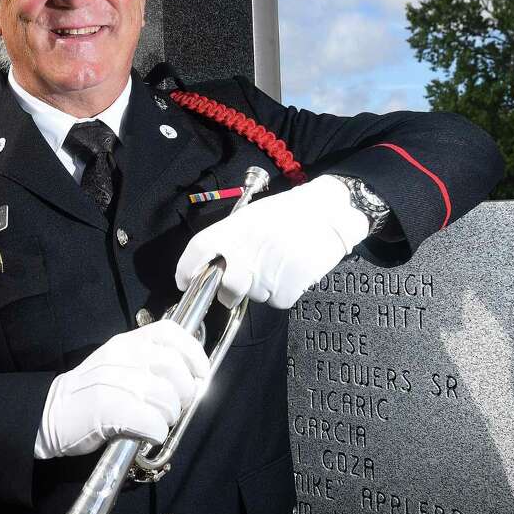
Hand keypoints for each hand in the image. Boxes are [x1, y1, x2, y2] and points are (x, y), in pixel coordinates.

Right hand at [34, 319, 209, 458]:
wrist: (49, 413)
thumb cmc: (89, 393)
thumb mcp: (118, 365)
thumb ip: (149, 365)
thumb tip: (191, 381)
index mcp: (127, 342)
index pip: (170, 333)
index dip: (194, 354)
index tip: (201, 374)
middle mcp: (122, 355)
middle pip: (174, 369)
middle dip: (185, 394)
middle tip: (176, 409)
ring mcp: (114, 381)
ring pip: (166, 398)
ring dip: (169, 417)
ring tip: (157, 423)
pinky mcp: (107, 409)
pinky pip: (151, 423)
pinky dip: (156, 433)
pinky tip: (147, 435)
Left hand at [174, 175, 369, 309]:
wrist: (329, 212)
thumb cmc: (289, 213)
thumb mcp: (251, 217)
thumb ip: (231, 241)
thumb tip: (217, 265)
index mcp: (233, 230)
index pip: (198, 251)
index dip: (186, 270)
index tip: (185, 281)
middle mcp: (246, 253)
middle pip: (227, 288)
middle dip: (228, 294)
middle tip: (235, 290)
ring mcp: (266, 272)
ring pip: (255, 295)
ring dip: (262, 288)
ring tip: (279, 266)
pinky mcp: (287, 288)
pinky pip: (278, 300)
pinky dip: (283, 293)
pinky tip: (292, 273)